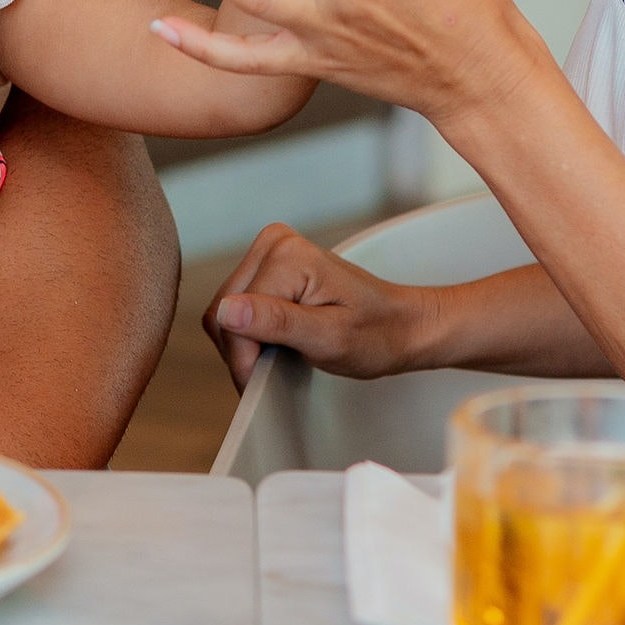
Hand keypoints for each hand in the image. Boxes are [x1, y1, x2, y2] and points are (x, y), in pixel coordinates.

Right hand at [207, 223, 430, 383]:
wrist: (400, 325)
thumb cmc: (376, 334)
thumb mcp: (329, 338)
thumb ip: (276, 322)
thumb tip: (227, 312)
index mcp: (287, 255)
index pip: (235, 316)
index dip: (244, 357)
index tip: (262, 381)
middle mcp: (274, 243)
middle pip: (223, 310)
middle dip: (243, 350)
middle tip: (272, 373)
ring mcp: (270, 251)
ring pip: (225, 310)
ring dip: (244, 342)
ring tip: (279, 356)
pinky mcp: (268, 265)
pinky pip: (236, 304)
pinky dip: (249, 332)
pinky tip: (275, 342)